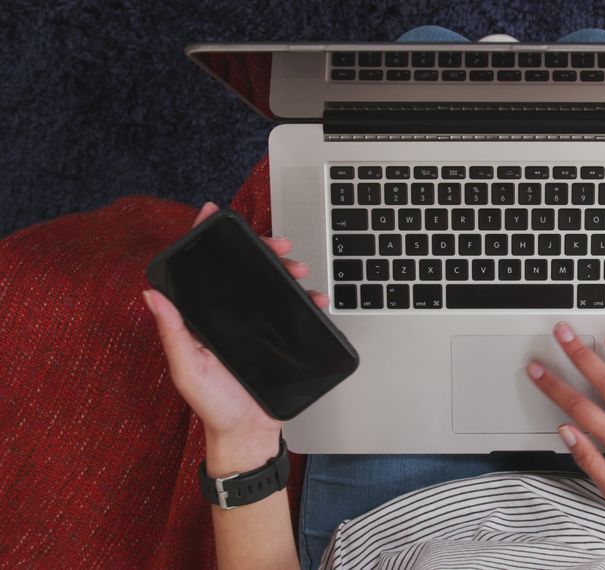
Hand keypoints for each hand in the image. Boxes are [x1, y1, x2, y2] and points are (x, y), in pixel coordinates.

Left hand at [143, 203, 328, 456]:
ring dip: (287, 271)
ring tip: (300, 271)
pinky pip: (294, 311)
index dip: (205, 238)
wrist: (249, 434)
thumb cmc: (213, 406)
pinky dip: (307, 300)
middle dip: (263, 250)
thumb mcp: (188, 369)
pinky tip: (315, 298)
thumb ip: (173, 333)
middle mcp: (228, 317)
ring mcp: (255, 326)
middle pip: (243, 270)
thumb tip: (151, 294)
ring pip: (271, 285)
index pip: (201, 271)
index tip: (213, 213)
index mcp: (202, 318)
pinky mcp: (280, 338)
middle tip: (279, 245)